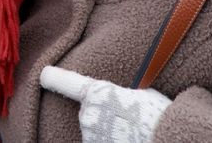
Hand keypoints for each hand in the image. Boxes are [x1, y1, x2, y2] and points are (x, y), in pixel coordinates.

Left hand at [40, 66, 170, 142]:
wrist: (167, 138)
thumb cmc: (160, 116)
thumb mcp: (141, 95)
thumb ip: (119, 96)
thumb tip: (118, 100)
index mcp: (98, 92)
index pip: (68, 82)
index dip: (55, 78)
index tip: (45, 75)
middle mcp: (87, 114)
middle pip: (89, 114)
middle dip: (104, 118)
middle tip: (129, 122)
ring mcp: (89, 135)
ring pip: (94, 133)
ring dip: (107, 134)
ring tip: (132, 135)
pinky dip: (109, 142)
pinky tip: (127, 140)